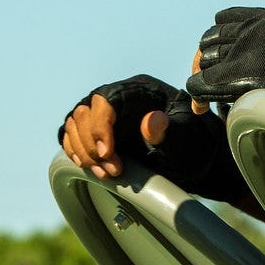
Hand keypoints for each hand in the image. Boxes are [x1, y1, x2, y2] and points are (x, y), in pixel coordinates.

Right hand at [59, 75, 247, 200]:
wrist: (192, 156)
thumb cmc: (192, 142)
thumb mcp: (187, 138)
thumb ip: (169, 130)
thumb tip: (150, 121)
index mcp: (138, 90)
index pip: (106, 100)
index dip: (100, 127)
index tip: (109, 155)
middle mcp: (116, 98)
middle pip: (85, 113)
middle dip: (92, 145)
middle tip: (113, 171)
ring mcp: (104, 114)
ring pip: (74, 124)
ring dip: (83, 152)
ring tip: (105, 174)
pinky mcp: (97, 131)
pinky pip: (72, 136)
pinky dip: (75, 152)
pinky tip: (91, 168)